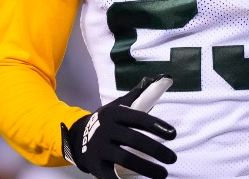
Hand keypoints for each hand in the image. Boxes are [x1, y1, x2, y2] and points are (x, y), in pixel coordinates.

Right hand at [61, 75, 176, 178]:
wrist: (75, 136)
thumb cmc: (106, 122)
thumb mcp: (118, 106)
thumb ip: (138, 95)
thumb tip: (158, 79)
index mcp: (114, 113)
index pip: (139, 118)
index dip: (158, 126)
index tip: (173, 135)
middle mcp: (106, 129)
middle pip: (134, 139)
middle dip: (156, 150)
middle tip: (173, 158)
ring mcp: (98, 147)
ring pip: (125, 158)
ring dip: (146, 168)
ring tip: (163, 174)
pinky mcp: (94, 165)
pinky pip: (110, 176)